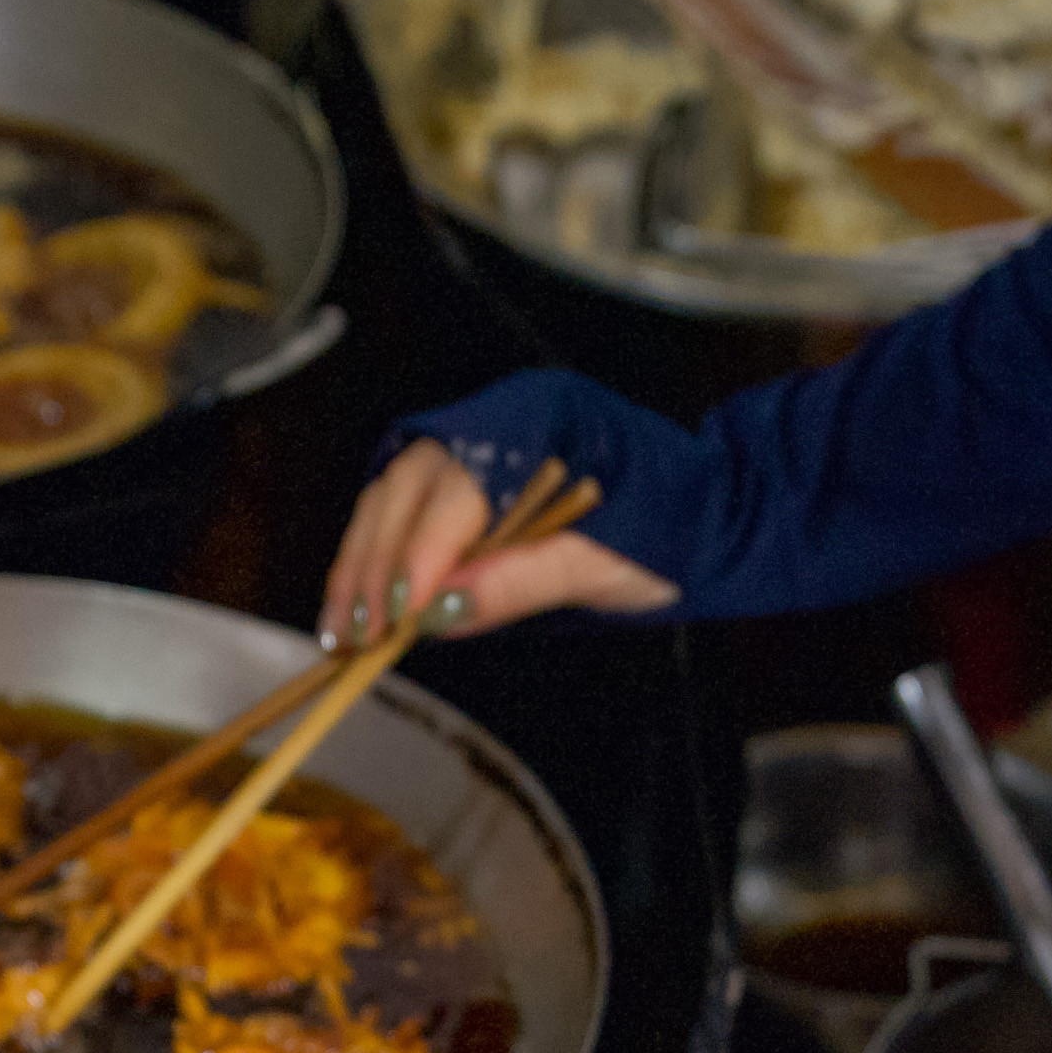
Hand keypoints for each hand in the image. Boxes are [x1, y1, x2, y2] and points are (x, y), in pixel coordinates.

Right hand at [321, 441, 676, 645]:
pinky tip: (364, 603)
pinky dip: (381, 558)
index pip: (455, 491)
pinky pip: (406, 510)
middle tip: (356, 634)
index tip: (395, 617)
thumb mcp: (602, 565)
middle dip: (374, 567)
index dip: (418, 557)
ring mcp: (479, 441)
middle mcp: (499, 418)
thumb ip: (521, 581)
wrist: (707, 517)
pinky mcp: (470, 474)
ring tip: (344, 629)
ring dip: (363, 565)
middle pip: (407, 489)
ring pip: (392, 498)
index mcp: (540, 420)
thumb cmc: (673, 531)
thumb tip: (441, 610)